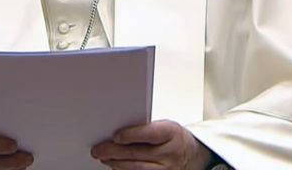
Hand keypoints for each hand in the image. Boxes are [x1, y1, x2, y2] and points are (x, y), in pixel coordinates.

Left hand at [91, 120, 211, 169]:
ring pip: (137, 169)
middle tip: (99, 149)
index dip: (131, 135)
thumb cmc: (174, 138)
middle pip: (138, 153)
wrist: (192, 155)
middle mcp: (170, 153)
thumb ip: (145, 129)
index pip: (150, 134)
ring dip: (116, 164)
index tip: (115, 135)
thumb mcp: (165, 127)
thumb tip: (118, 133)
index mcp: (171, 133)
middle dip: (114, 152)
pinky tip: (116, 167)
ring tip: (104, 158)